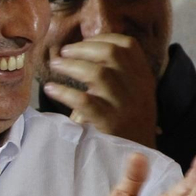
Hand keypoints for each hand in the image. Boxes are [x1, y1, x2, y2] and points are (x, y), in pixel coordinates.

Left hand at [43, 34, 159, 146]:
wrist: (140, 158)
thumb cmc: (130, 124)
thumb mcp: (135, 96)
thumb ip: (121, 75)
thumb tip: (86, 50)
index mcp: (144, 79)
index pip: (128, 45)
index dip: (104, 37)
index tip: (85, 41)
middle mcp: (138, 89)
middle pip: (113, 53)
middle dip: (84, 48)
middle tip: (65, 52)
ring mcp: (125, 106)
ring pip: (100, 73)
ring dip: (72, 65)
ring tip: (56, 65)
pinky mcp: (111, 123)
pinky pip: (85, 102)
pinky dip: (64, 92)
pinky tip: (51, 89)